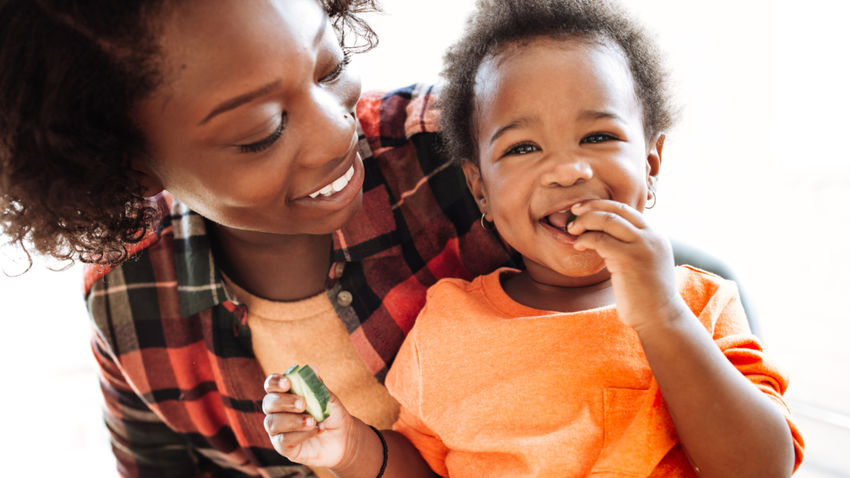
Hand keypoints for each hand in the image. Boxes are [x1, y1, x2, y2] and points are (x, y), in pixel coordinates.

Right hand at [262, 372, 354, 467]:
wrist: (344, 438)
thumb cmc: (332, 414)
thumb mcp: (327, 398)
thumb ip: (317, 385)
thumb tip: (312, 368)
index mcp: (284, 395)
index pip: (271, 385)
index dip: (275, 382)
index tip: (287, 383)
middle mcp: (277, 412)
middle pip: (268, 403)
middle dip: (284, 402)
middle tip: (303, 403)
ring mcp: (278, 431)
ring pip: (273, 423)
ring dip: (293, 420)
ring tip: (313, 420)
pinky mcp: (284, 447)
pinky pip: (283, 441)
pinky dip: (300, 434)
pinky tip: (316, 430)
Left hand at [567, 199, 686, 329]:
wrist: (660, 317)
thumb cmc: (647, 296)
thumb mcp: (644, 263)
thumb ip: (632, 247)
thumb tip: (607, 237)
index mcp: (655, 235)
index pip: (626, 209)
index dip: (602, 205)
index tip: (584, 209)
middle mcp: (651, 236)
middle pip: (616, 208)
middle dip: (591, 207)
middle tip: (573, 212)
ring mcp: (641, 246)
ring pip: (607, 219)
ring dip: (585, 221)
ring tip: (572, 229)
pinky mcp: (628, 259)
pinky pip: (600, 239)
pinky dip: (585, 239)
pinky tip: (578, 245)